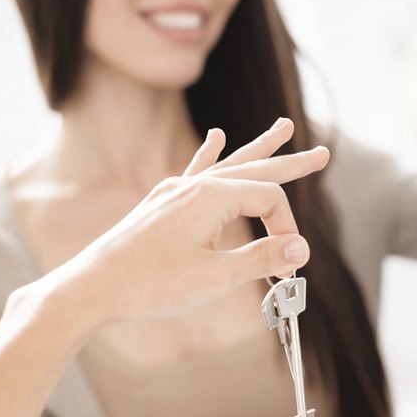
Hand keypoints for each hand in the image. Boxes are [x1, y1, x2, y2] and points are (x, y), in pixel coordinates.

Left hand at [57, 119, 328, 326]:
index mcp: (210, 196)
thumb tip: (302, 250)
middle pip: (254, 169)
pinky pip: (194, 173)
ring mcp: (174, 193)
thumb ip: (260, 258)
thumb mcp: (215, 277)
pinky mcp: (161, 206)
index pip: (268, 201)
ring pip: (227, 165)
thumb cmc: (151, 284)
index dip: (286, 232)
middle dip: (289, 163)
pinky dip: (209, 156)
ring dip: (258, 150)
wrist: (92, 289)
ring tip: (283, 127)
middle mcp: (193, 186)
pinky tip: (215, 137)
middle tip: (323, 154)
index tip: (286, 271)